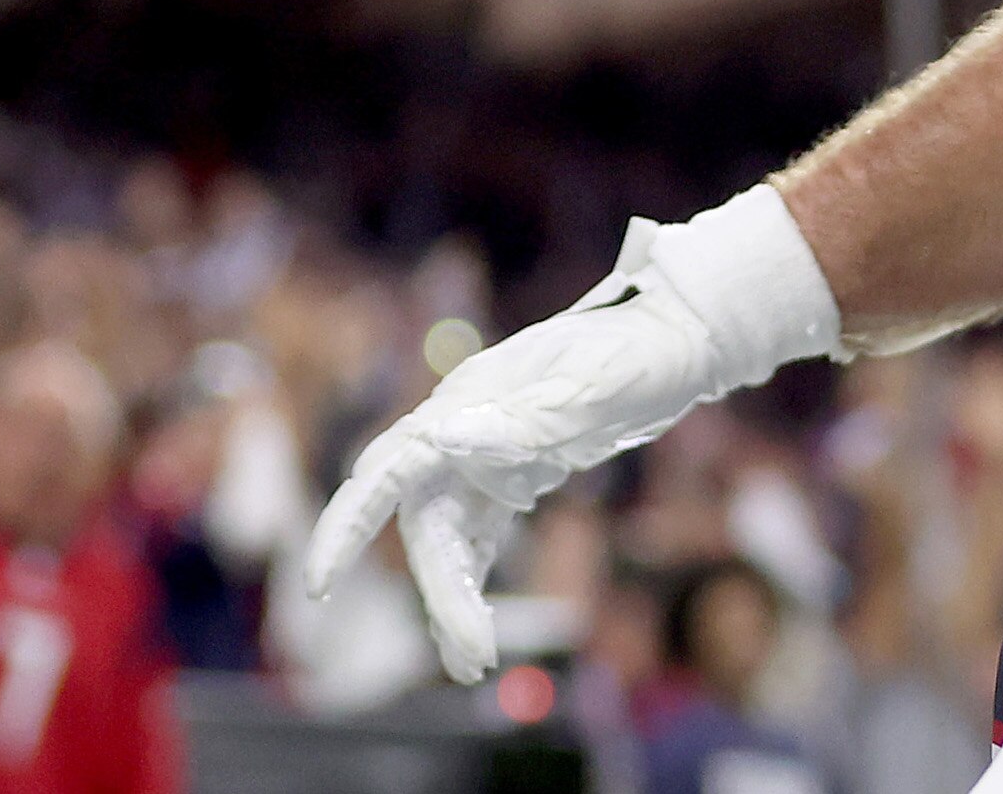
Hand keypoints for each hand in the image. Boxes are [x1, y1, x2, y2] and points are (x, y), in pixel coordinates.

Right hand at [307, 191, 839, 680]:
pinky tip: (474, 635)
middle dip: (439, 591)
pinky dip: (473, 585)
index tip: (323, 581)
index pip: (388, 467)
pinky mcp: (511, 478)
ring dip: (453, 600)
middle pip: (424, 522)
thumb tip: (445, 438)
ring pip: (445, 540)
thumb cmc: (637, 349)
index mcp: (467, 399)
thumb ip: (523, 417)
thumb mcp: (593, 381)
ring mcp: (484, 456)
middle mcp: (462, 430)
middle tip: (474, 655)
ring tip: (472, 664)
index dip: (348, 525)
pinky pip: (477, 540)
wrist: (679, 338)